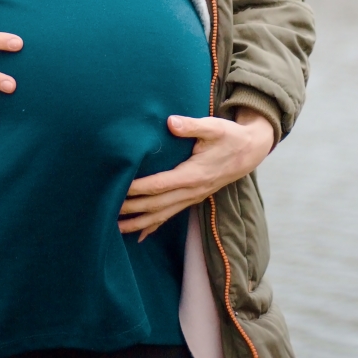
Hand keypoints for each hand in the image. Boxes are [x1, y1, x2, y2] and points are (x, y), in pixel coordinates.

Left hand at [118, 108, 274, 240]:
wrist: (250, 151)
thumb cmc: (229, 136)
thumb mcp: (214, 127)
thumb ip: (191, 125)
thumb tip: (171, 122)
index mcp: (193, 174)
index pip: (159, 184)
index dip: (138, 188)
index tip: (118, 188)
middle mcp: (192, 191)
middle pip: (156, 205)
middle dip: (131, 209)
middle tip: (106, 211)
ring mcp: (193, 197)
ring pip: (162, 215)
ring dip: (138, 223)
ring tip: (115, 228)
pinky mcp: (193, 198)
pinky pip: (171, 216)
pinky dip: (154, 226)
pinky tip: (140, 236)